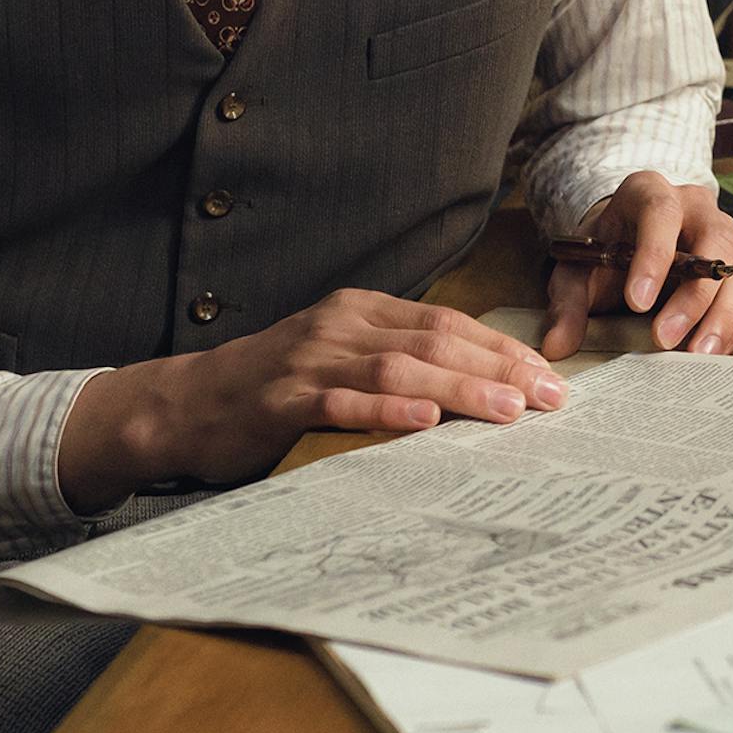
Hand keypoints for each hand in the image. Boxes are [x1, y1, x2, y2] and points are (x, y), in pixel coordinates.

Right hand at [58, 289, 568, 510]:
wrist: (183, 405)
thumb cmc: (275, 388)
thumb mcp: (341, 360)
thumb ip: (397, 364)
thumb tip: (478, 387)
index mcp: (363, 310)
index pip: (448, 322)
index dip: (502, 347)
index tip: (549, 376)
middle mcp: (342, 325)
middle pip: (436, 340)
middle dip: (498, 368)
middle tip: (548, 398)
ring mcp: (310, 360)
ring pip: (399, 369)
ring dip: (458, 389)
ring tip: (506, 410)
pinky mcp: (281, 400)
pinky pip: (342, 402)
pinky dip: (386, 411)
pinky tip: (423, 422)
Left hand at [541, 171, 732, 360]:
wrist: (630, 240)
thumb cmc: (607, 249)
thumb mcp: (577, 269)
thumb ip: (568, 304)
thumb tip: (558, 346)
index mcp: (649, 193)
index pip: (659, 214)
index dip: (653, 256)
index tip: (637, 303)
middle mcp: (695, 205)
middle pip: (710, 241)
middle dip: (692, 295)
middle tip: (665, 339)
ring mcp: (724, 231)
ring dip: (723, 315)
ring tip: (699, 355)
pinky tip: (714, 351)